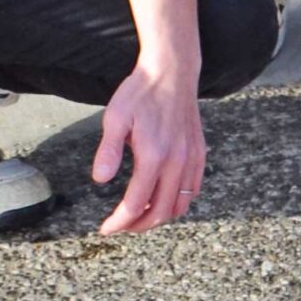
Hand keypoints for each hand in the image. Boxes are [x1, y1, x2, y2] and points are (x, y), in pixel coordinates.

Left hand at [91, 56, 205, 235]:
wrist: (172, 71)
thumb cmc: (141, 92)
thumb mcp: (115, 118)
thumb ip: (109, 151)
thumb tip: (100, 180)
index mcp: (154, 155)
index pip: (137, 203)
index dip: (120, 222)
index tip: (106, 228)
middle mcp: (177, 161)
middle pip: (160, 211)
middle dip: (138, 225)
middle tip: (121, 226)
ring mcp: (191, 158)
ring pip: (180, 204)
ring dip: (160, 216)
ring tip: (140, 215)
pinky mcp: (199, 153)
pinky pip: (193, 189)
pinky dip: (178, 201)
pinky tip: (163, 197)